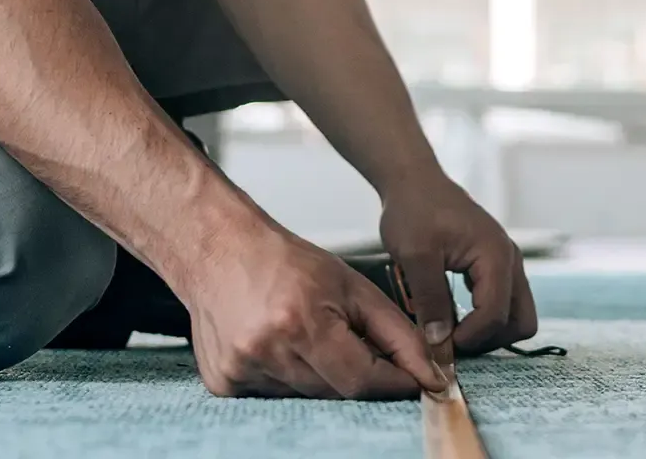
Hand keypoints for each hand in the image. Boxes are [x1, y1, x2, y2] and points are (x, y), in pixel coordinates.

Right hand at [177, 216, 448, 399]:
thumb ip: (397, 332)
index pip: (363, 381)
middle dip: (355, 373)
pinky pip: (275, 397)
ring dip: (319, 375)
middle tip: (349, 342)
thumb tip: (430, 373)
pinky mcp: (223, 383)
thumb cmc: (281, 260)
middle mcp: (265, 351)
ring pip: (307, 397)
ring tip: (304, 334)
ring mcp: (240, 370)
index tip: (411, 380)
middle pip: (337, 393)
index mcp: (300, 322)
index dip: (393, 382)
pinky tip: (276, 345)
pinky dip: (287, 378)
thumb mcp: (351, 286)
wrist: (216, 248)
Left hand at [380, 175, 536, 362]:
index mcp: (495, 256)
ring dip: (488, 332)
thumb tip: (440, 345)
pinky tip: (454, 319)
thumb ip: (430, 300)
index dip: (470, 338)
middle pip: (520, 323)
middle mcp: (510, 261)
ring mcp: (507, 263)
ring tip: (450, 334)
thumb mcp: (414, 256)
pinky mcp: (496, 266)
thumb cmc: (413, 211)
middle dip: (488, 341)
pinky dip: (484, 319)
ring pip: (516, 316)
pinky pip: (504, 304)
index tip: (440, 346)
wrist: (414, 181)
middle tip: (450, 345)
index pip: (496, 315)